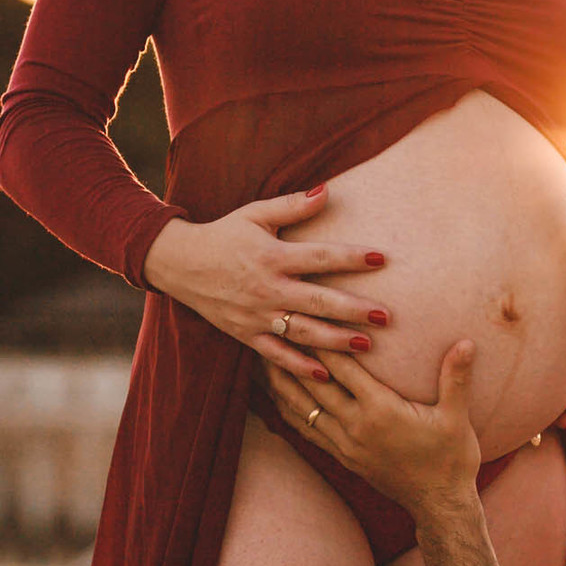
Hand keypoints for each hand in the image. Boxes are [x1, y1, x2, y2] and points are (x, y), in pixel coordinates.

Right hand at [141, 184, 388, 375]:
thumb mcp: (255, 214)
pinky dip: (299, 367)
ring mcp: (257, 316)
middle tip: (385, 316)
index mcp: (273, 257)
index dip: (351, 257)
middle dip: (353, 310)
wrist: (180, 264)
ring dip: (335, 340)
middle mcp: (268, 289)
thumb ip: (292, 206)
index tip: (382, 258)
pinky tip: (325, 375)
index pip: (320, 257)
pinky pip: (275, 355)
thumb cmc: (224, 234)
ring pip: (302, 332)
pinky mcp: (246, 334)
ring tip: (367, 345)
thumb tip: (327, 190)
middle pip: (318, 300)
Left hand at [266, 342, 481, 519]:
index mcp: (380, 411)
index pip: (342, 368)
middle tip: (274, 329)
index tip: (305, 316)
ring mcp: (346, 445)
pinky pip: (309, 431)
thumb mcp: (456, 417)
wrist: (439, 505)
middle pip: (313, 385)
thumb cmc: (451, 459)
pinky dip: (290, 411)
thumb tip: (466, 342)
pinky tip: (279, 398)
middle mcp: (356, 427)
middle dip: (292, 355)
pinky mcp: (343, 458)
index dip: (321, 340)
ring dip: (282, 383)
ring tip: (264, 359)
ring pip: (303, 409)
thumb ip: (456, 377)